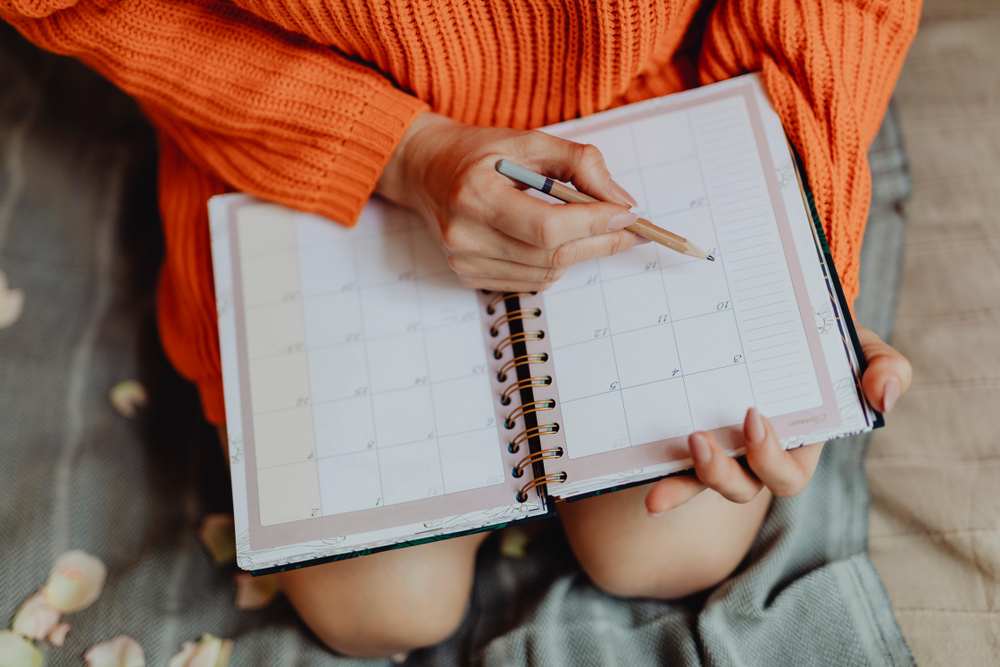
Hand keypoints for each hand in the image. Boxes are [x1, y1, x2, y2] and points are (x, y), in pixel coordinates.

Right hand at [376, 112, 640, 290]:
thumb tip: (622, 201)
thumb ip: (579, 163)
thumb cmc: (478, 152)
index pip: (547, 226)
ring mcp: (463, 262)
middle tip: (628, 228)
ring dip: (579, 253)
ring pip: (546, 273)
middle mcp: (464, 235)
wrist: (425, 170)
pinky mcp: (468, 276)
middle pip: (551, 255)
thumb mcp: (528, 141)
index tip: (628, 214)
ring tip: (593, 229)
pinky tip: (556, 242)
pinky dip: (554, 264)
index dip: (593, 223)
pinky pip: (531, 282)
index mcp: (474, 194)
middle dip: (598, 242)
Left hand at [645, 324, 911, 515]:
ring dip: (687, 480)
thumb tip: (883, 396)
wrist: (780, 313)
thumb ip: (887, 368)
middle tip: (701, 439)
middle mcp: (757, 454)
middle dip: (722, 474)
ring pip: (706, 482)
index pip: (786, 473)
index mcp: (798, 443)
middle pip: (743, 487)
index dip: (769, 458)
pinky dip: (665, 477)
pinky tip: (648, 490)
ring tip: (675, 449)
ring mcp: (723, 446)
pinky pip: (675, 463)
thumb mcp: (862, 347)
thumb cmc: (825, 339)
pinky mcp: (691, 435)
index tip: (752, 417)